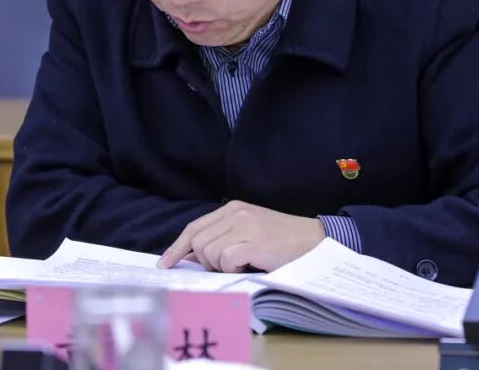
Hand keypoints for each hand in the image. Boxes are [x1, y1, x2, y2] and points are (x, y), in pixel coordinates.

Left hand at [157, 200, 325, 272]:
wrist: (314, 240)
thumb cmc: (281, 241)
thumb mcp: (249, 231)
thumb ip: (221, 237)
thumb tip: (191, 256)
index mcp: (232, 209)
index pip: (194, 228)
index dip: (177, 247)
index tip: (165, 264)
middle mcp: (236, 214)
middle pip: (198, 243)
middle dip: (205, 262)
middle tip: (226, 267)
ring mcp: (245, 227)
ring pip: (209, 253)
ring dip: (221, 267)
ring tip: (243, 264)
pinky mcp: (253, 243)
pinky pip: (226, 261)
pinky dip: (233, 269)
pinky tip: (250, 265)